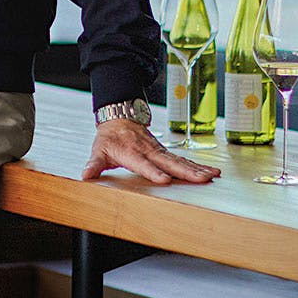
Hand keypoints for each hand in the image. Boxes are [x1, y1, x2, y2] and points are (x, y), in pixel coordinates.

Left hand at [80, 119, 220, 183]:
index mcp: (132, 153)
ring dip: (197, 168)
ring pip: (180, 161)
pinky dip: (199, 165)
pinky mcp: (166, 153)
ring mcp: (160, 151)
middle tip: (201, 179)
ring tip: (212, 176)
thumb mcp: (99, 150)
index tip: (164, 180)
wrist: (120, 118)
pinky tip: (212, 171)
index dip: (153, 172)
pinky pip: (184, 160)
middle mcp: (149, 151)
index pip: (144, 164)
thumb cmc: (110, 138)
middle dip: (185, 172)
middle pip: (169, 163)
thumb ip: (94, 164)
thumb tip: (85, 175)